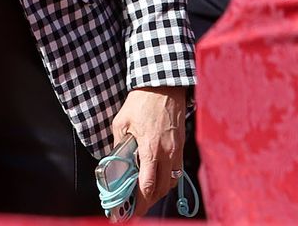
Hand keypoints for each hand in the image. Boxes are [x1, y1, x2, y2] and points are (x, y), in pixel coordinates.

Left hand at [110, 86, 187, 215]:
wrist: (163, 85)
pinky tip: (158, 176)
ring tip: (147, 193)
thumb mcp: (121, 122)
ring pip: (172, 181)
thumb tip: (116, 162)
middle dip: (150, 201)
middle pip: (162, 189)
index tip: (132, 211)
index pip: (148, 185)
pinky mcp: (181, 144)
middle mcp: (167, 153)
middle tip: (137, 205)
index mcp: (151, 149)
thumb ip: (119, 145)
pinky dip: (168, 178)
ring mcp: (177, 149)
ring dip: (160, 190)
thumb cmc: (141, 101)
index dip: (140, 202)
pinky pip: (177, 169)